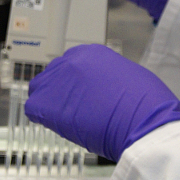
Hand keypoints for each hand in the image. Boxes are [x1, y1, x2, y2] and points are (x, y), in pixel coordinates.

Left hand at [25, 44, 179, 161]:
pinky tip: (60, 127)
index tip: (81, 97)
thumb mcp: (129, 77)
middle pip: (53, 75)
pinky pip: (34, 109)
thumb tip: (103, 90)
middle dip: (60, 92)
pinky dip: (43, 118)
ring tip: (68, 120)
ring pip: (39, 90)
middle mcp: (72, 61)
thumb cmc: (146, 103)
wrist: (144, 119)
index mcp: (92, 52)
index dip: (74, 84)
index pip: (71, 64)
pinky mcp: (48, 103)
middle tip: (74, 110)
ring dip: (50, 104)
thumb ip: (108, 78)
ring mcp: (58, 80)